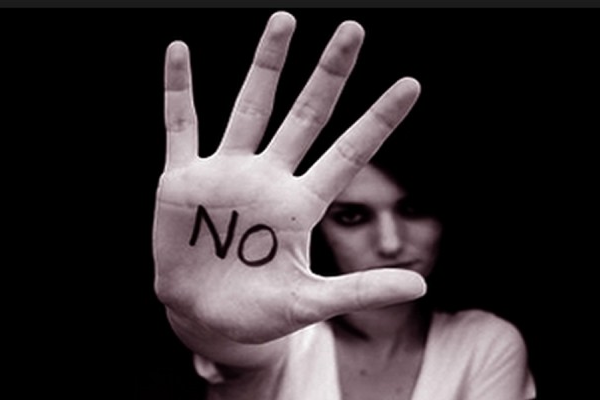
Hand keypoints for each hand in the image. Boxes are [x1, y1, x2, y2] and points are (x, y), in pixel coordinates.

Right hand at [153, 12, 424, 345]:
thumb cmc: (257, 312)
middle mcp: (268, 179)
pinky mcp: (182, 180)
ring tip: (284, 21)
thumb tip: (421, 287)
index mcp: (301, 205)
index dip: (379, 120)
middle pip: (306, 116)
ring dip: (266, 66)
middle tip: (353, 30)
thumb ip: (360, 291)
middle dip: (329, 74)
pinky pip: (180, 127)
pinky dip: (178, 91)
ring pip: (250, 109)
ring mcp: (226, 175)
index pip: (348, 153)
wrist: (203, 316)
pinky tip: (179, 51)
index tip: (411, 84)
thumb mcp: (309, 302)